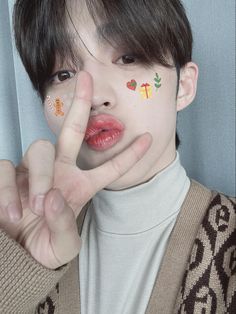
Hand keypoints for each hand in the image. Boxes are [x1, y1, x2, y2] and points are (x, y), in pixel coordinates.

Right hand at [0, 71, 151, 268]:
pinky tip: (11, 212)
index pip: (109, 168)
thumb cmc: (45, 246)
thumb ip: (65, 226)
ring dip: (39, 177)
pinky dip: (8, 191)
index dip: (128, 155)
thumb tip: (53, 196)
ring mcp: (33, 170)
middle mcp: (59, 171)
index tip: (148, 137)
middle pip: (71, 129)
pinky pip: (6, 169)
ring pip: (38, 149)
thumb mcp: (63, 246)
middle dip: (79, 103)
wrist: (17, 255)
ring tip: (36, 206)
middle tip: (87, 76)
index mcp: (80, 186)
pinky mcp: (8, 175)